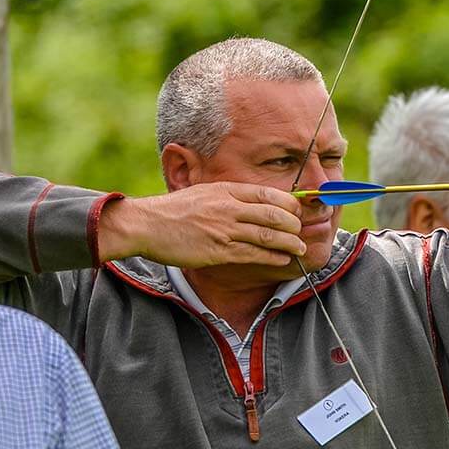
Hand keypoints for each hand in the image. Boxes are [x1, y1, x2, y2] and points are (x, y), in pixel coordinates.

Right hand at [99, 183, 306, 267]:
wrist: (146, 225)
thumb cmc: (174, 210)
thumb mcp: (203, 193)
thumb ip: (227, 196)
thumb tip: (251, 202)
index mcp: (226, 190)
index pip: (268, 194)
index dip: (288, 204)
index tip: (297, 211)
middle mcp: (228, 207)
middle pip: (274, 214)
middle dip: (293, 224)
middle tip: (301, 231)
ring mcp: (224, 229)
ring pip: (267, 235)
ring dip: (288, 243)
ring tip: (299, 247)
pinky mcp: (217, 250)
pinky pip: (252, 254)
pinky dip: (271, 256)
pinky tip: (282, 259)